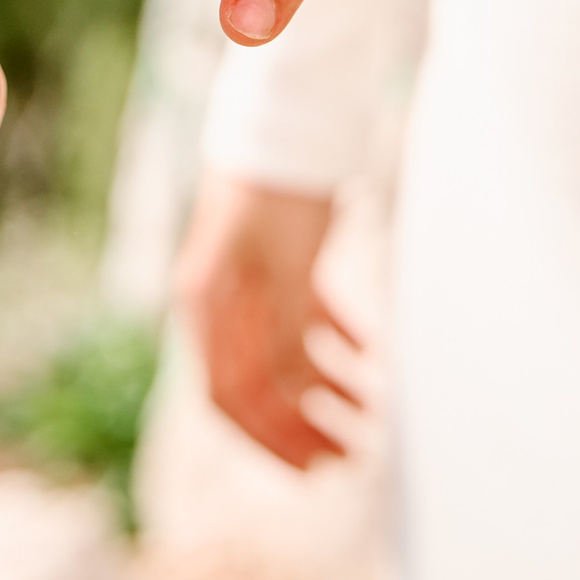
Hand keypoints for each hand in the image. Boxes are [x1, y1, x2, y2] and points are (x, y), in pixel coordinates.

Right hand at [175, 172, 356, 468]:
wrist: (285, 111)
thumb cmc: (279, 188)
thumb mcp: (286, 268)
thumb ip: (285, 334)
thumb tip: (295, 399)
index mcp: (206, 306)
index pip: (231, 396)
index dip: (273, 439)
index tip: (316, 469)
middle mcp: (219, 299)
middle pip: (257, 383)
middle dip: (303, 423)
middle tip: (352, 454)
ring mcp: (246, 279)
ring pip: (283, 352)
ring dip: (326, 384)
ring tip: (372, 410)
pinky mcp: (275, 259)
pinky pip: (301, 315)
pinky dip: (334, 337)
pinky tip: (370, 354)